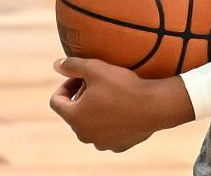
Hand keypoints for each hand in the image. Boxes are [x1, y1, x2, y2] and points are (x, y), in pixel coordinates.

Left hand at [49, 57, 194, 152]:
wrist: (154, 106)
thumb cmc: (123, 86)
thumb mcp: (95, 68)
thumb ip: (72, 65)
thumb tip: (56, 64)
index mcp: (74, 117)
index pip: (57, 101)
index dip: (65, 85)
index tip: (79, 77)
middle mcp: (84, 134)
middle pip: (73, 113)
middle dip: (80, 97)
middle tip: (96, 83)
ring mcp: (101, 142)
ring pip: (89, 124)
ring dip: (93, 110)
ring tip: (109, 95)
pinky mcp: (117, 145)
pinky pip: (107, 132)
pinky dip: (109, 121)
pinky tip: (121, 108)